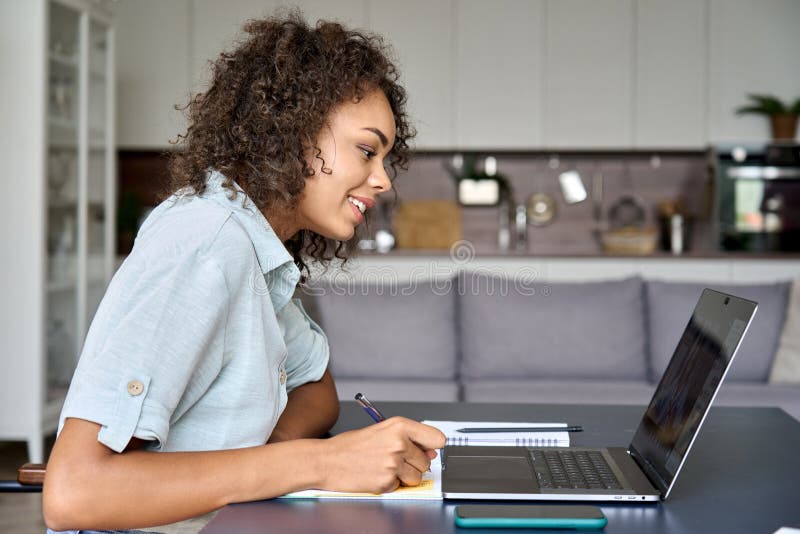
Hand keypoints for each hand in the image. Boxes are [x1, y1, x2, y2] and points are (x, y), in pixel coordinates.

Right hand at [316, 417, 445, 493]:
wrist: (325, 460)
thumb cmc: (349, 446)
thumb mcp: (381, 431)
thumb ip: (408, 438)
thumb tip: (430, 451)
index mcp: (399, 426)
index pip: (437, 438)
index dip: (433, 446)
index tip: (429, 449)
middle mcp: (399, 443)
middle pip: (427, 461)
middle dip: (413, 463)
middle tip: (392, 459)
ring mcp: (393, 464)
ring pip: (417, 477)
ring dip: (404, 476)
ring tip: (383, 467)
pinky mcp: (386, 482)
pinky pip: (400, 487)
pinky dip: (391, 484)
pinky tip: (376, 474)